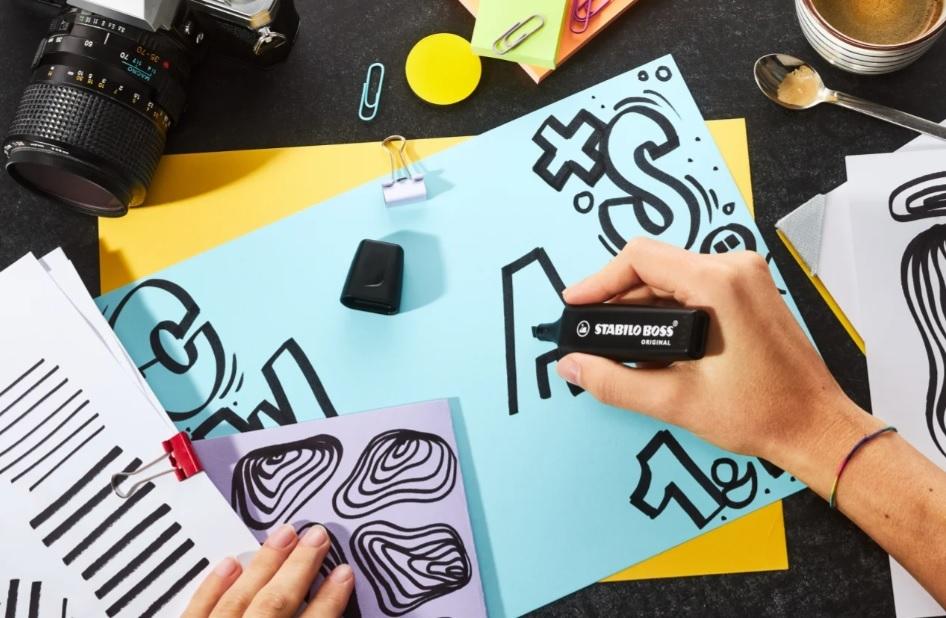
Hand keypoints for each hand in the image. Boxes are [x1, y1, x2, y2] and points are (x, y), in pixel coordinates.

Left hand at [183, 524, 353, 617]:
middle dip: (299, 567)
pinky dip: (212, 587)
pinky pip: (196, 612)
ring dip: (263, 566)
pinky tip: (229, 564)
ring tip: (284, 536)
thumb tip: (332, 612)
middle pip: (275, 604)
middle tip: (317, 537)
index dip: (330, 599)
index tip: (344, 573)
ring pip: (238, 599)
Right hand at [556, 237, 880, 489]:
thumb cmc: (762, 413)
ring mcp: (745, 276)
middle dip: (617, 300)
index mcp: (719, 283)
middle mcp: (734, 268)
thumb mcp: (675, 401)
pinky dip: (666, 310)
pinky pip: (693, 286)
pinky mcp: (749, 290)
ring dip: (641, 307)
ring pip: (671, 276)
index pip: (640, 258)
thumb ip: (614, 382)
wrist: (815, 425)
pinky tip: (654, 344)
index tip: (576, 305)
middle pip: (654, 266)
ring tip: (620, 346)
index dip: (599, 280)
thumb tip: (572, 365)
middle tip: (593, 335)